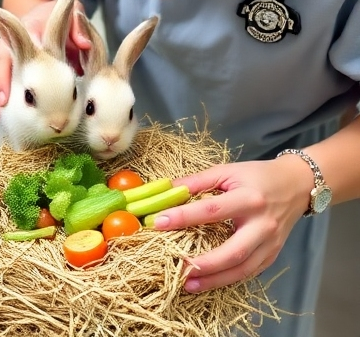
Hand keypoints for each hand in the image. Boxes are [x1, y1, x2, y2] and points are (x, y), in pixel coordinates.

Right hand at [0, 4, 92, 124]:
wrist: (44, 15)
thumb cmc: (60, 22)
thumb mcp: (73, 18)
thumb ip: (79, 29)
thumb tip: (84, 44)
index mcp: (26, 31)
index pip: (10, 51)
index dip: (4, 74)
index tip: (7, 97)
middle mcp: (8, 41)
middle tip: (1, 110)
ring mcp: (1, 52)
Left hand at [152, 155, 314, 292]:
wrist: (296, 185)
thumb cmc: (257, 176)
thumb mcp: (227, 171)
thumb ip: (198, 181)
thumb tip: (169, 189)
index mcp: (249, 199)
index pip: (212, 211)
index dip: (184, 217)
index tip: (159, 222)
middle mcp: (262, 224)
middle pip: (233, 251)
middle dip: (205, 263)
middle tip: (178, 268)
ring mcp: (270, 243)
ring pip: (243, 269)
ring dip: (215, 279)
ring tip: (189, 283)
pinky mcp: (273, 255)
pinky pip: (250, 272)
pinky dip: (229, 279)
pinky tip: (210, 280)